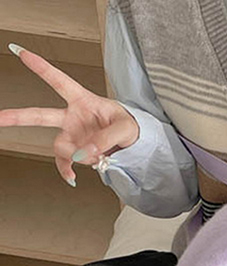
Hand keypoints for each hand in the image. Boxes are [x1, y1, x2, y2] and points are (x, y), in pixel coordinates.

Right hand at [0, 45, 139, 185]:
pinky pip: (65, 162)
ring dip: (73, 156)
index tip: (21, 52)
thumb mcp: (125, 128)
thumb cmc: (130, 127)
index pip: (59, 81)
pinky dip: (67, 170)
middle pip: (39, 115)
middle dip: (17, 117)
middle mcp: (72, 117)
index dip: (41, 67)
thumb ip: (105, 138)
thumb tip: (82, 153)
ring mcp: (73, 135)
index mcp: (83, 100)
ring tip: (97, 158)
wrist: (135, 143)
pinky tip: (72, 178)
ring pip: (59, 147)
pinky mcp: (77, 151)